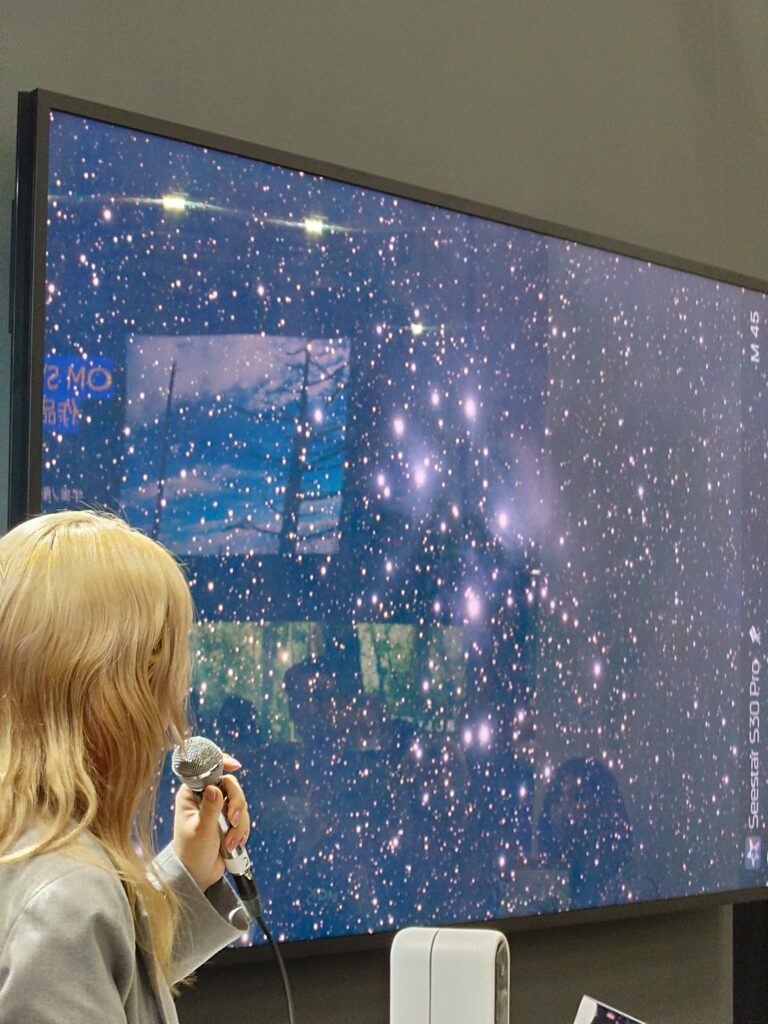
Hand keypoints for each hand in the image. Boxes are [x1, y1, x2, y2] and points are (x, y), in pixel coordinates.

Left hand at [171, 755, 250, 891]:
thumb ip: (209, 810)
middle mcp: (205, 797)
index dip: (222, 763)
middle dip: (237, 803)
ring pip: (240, 802)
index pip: (207, 770)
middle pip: (230, 785)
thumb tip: (214, 789)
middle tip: (234, 820)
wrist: (198, 874)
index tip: (235, 766)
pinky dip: (243, 830)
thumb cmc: (191, 852)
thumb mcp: (200, 831)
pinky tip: (235, 844)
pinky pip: (244, 816)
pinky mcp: (229, 820)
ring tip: (230, 843)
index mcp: (191, 794)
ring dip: (240, 823)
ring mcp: (218, 808)